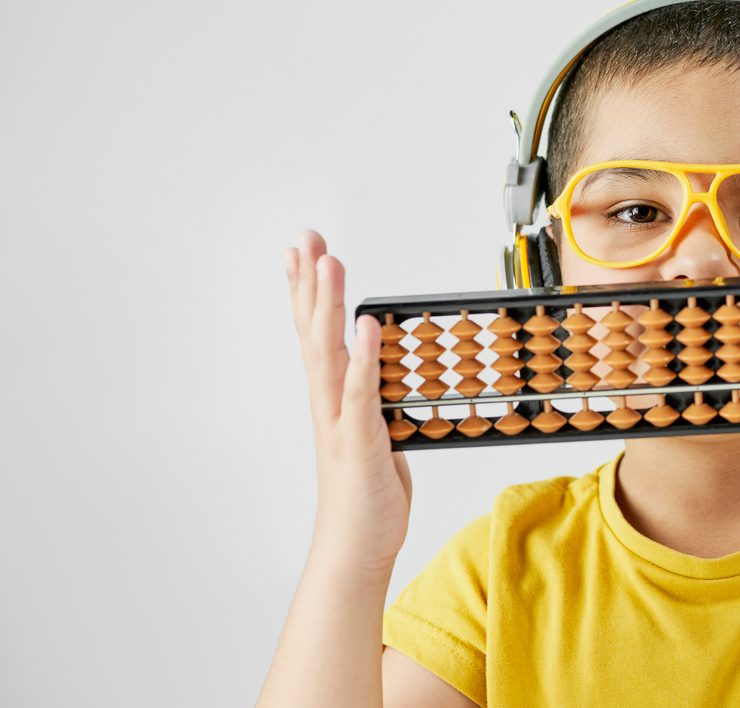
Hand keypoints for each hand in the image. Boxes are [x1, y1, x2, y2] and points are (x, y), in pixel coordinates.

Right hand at [286, 229, 411, 572]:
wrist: (356, 549)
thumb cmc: (367, 497)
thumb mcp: (378, 435)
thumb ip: (378, 401)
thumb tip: (387, 373)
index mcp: (333, 398)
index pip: (317, 333)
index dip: (309, 292)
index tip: (304, 252)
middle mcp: (329, 403)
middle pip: (314, 331)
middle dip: (311, 282)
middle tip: (307, 238)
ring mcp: (340, 421)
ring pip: (331, 353)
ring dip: (330, 307)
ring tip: (331, 263)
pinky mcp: (360, 440)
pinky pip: (361, 392)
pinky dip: (363, 358)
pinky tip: (365, 326)